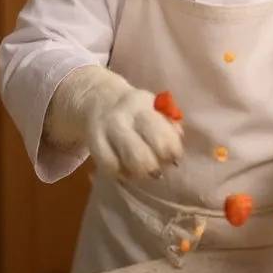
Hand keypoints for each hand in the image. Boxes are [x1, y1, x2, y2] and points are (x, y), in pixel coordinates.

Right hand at [44, 64, 182, 178]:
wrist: (98, 99)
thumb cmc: (136, 110)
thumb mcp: (153, 108)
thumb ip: (168, 123)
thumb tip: (178, 139)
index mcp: (144, 106)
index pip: (161, 131)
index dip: (171, 150)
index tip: (174, 157)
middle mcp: (122, 117)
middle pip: (140, 153)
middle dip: (153, 167)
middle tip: (158, 169)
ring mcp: (105, 131)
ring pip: (122, 162)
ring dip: (137, 172)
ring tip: (143, 172)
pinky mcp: (93, 144)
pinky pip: (108, 166)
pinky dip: (120, 173)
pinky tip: (126, 171)